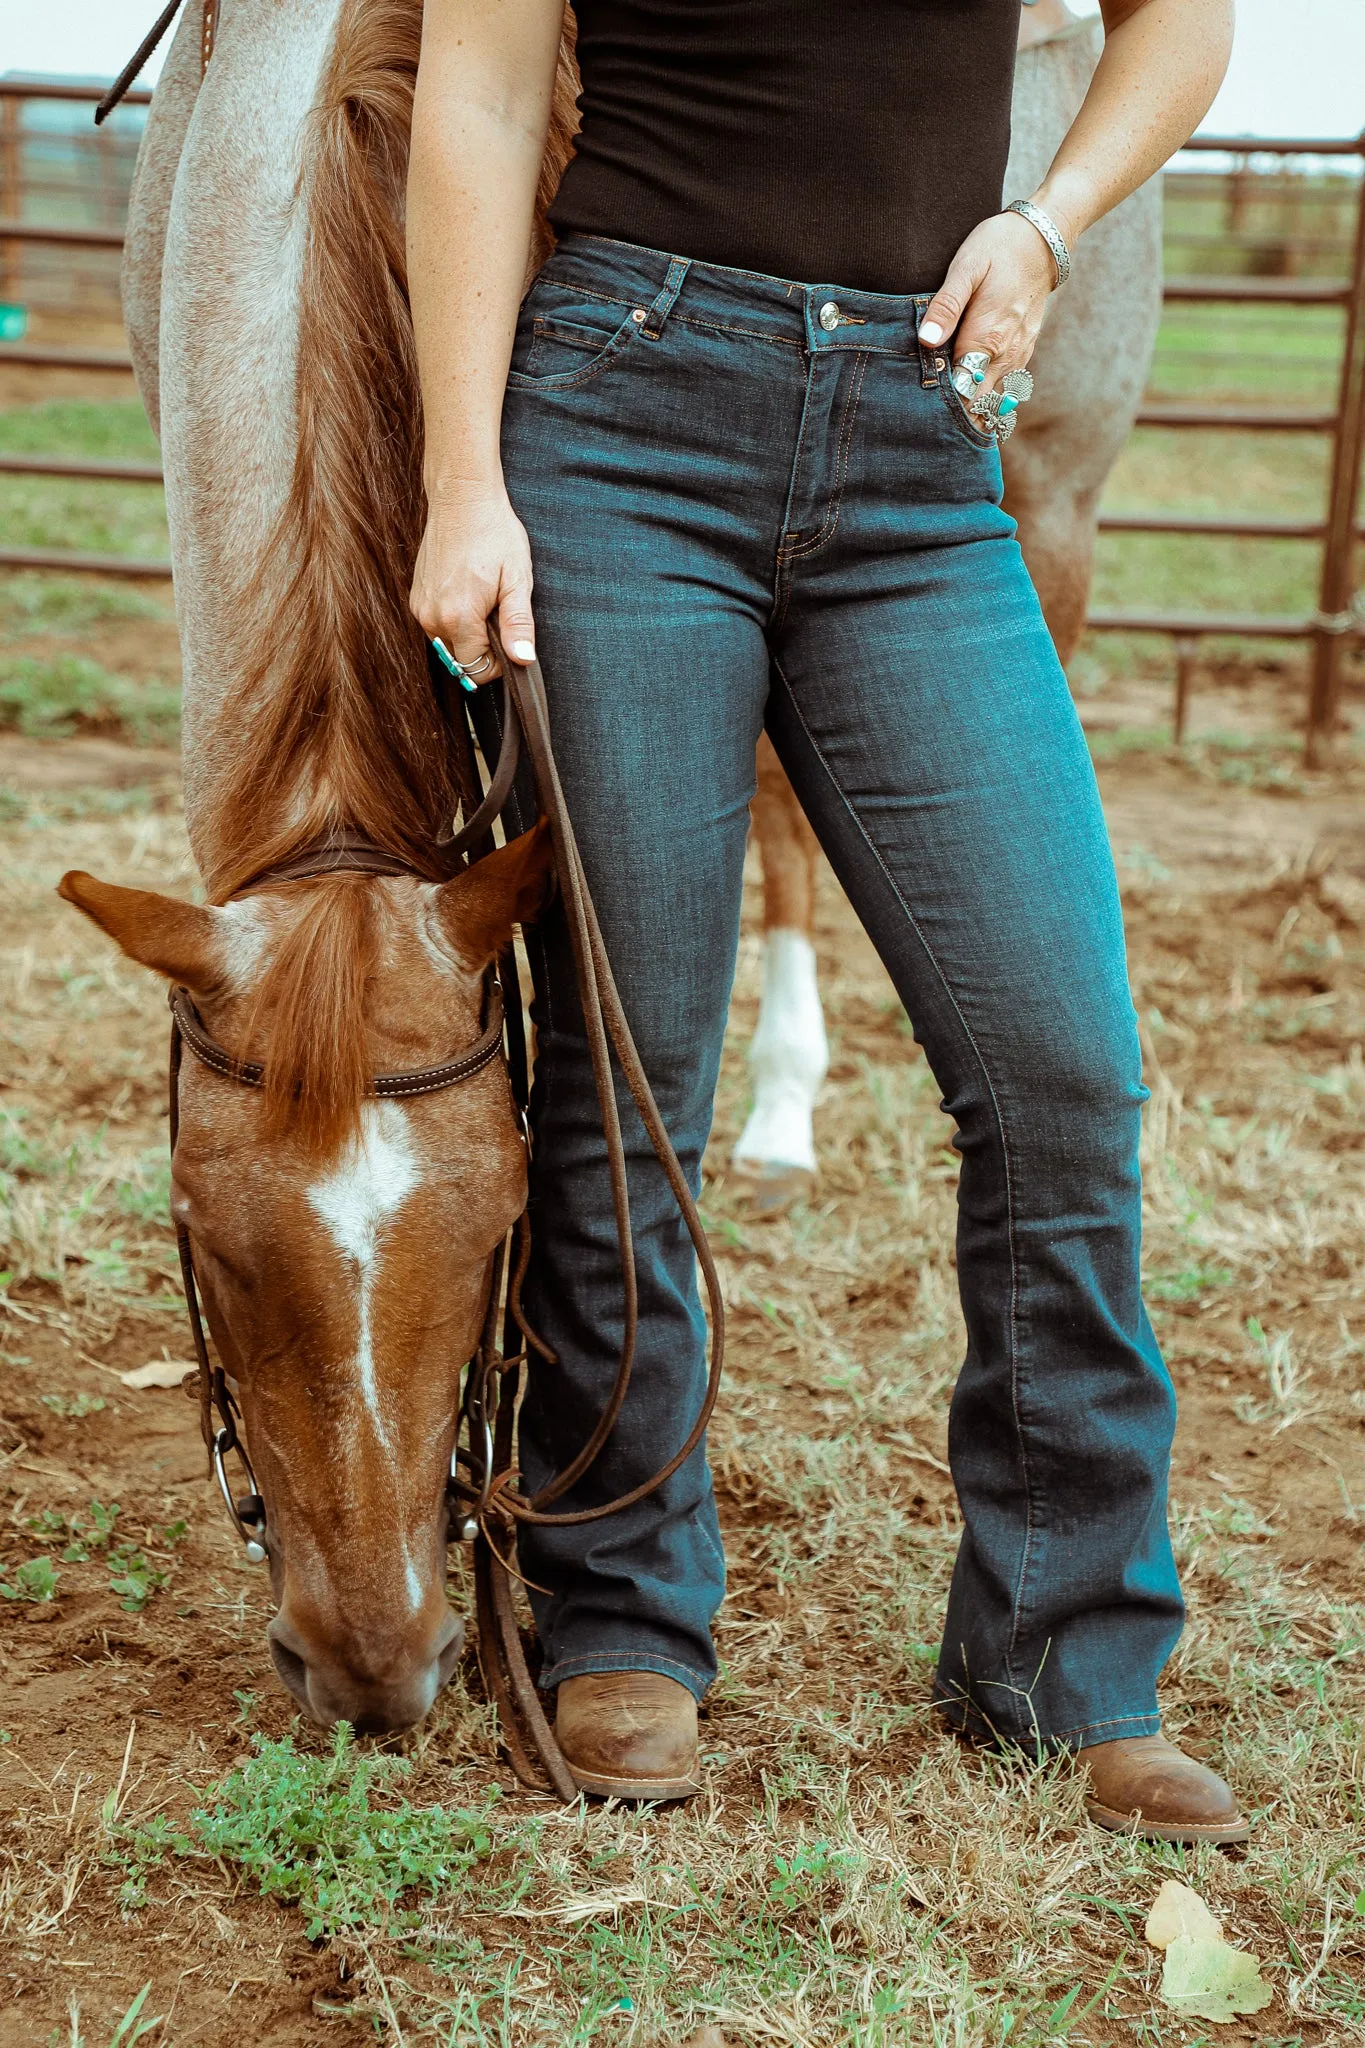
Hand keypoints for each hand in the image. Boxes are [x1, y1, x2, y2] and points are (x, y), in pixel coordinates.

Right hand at [409, 479, 535, 682]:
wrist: (462, 499)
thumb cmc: (494, 535)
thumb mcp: (516, 580)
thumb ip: (518, 624)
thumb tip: (522, 660)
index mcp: (458, 619)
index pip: (477, 670)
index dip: (498, 660)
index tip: (508, 632)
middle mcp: (432, 619)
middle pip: (461, 660)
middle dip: (483, 646)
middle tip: (496, 608)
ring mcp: (420, 608)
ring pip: (449, 644)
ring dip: (468, 632)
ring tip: (482, 596)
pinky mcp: (416, 598)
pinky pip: (437, 625)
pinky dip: (454, 618)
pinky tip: (466, 590)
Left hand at [917, 208, 1059, 398]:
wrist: (1041, 240)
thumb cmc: (998, 249)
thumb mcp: (966, 268)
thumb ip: (946, 306)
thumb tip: (927, 341)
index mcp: (986, 340)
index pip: (959, 390)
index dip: (938, 401)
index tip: (919, 404)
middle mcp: (1004, 356)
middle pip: (975, 402)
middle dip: (952, 410)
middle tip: (925, 414)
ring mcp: (1017, 357)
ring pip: (989, 397)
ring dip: (968, 403)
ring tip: (942, 403)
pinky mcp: (1022, 353)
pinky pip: (1002, 385)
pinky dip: (983, 391)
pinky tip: (966, 387)